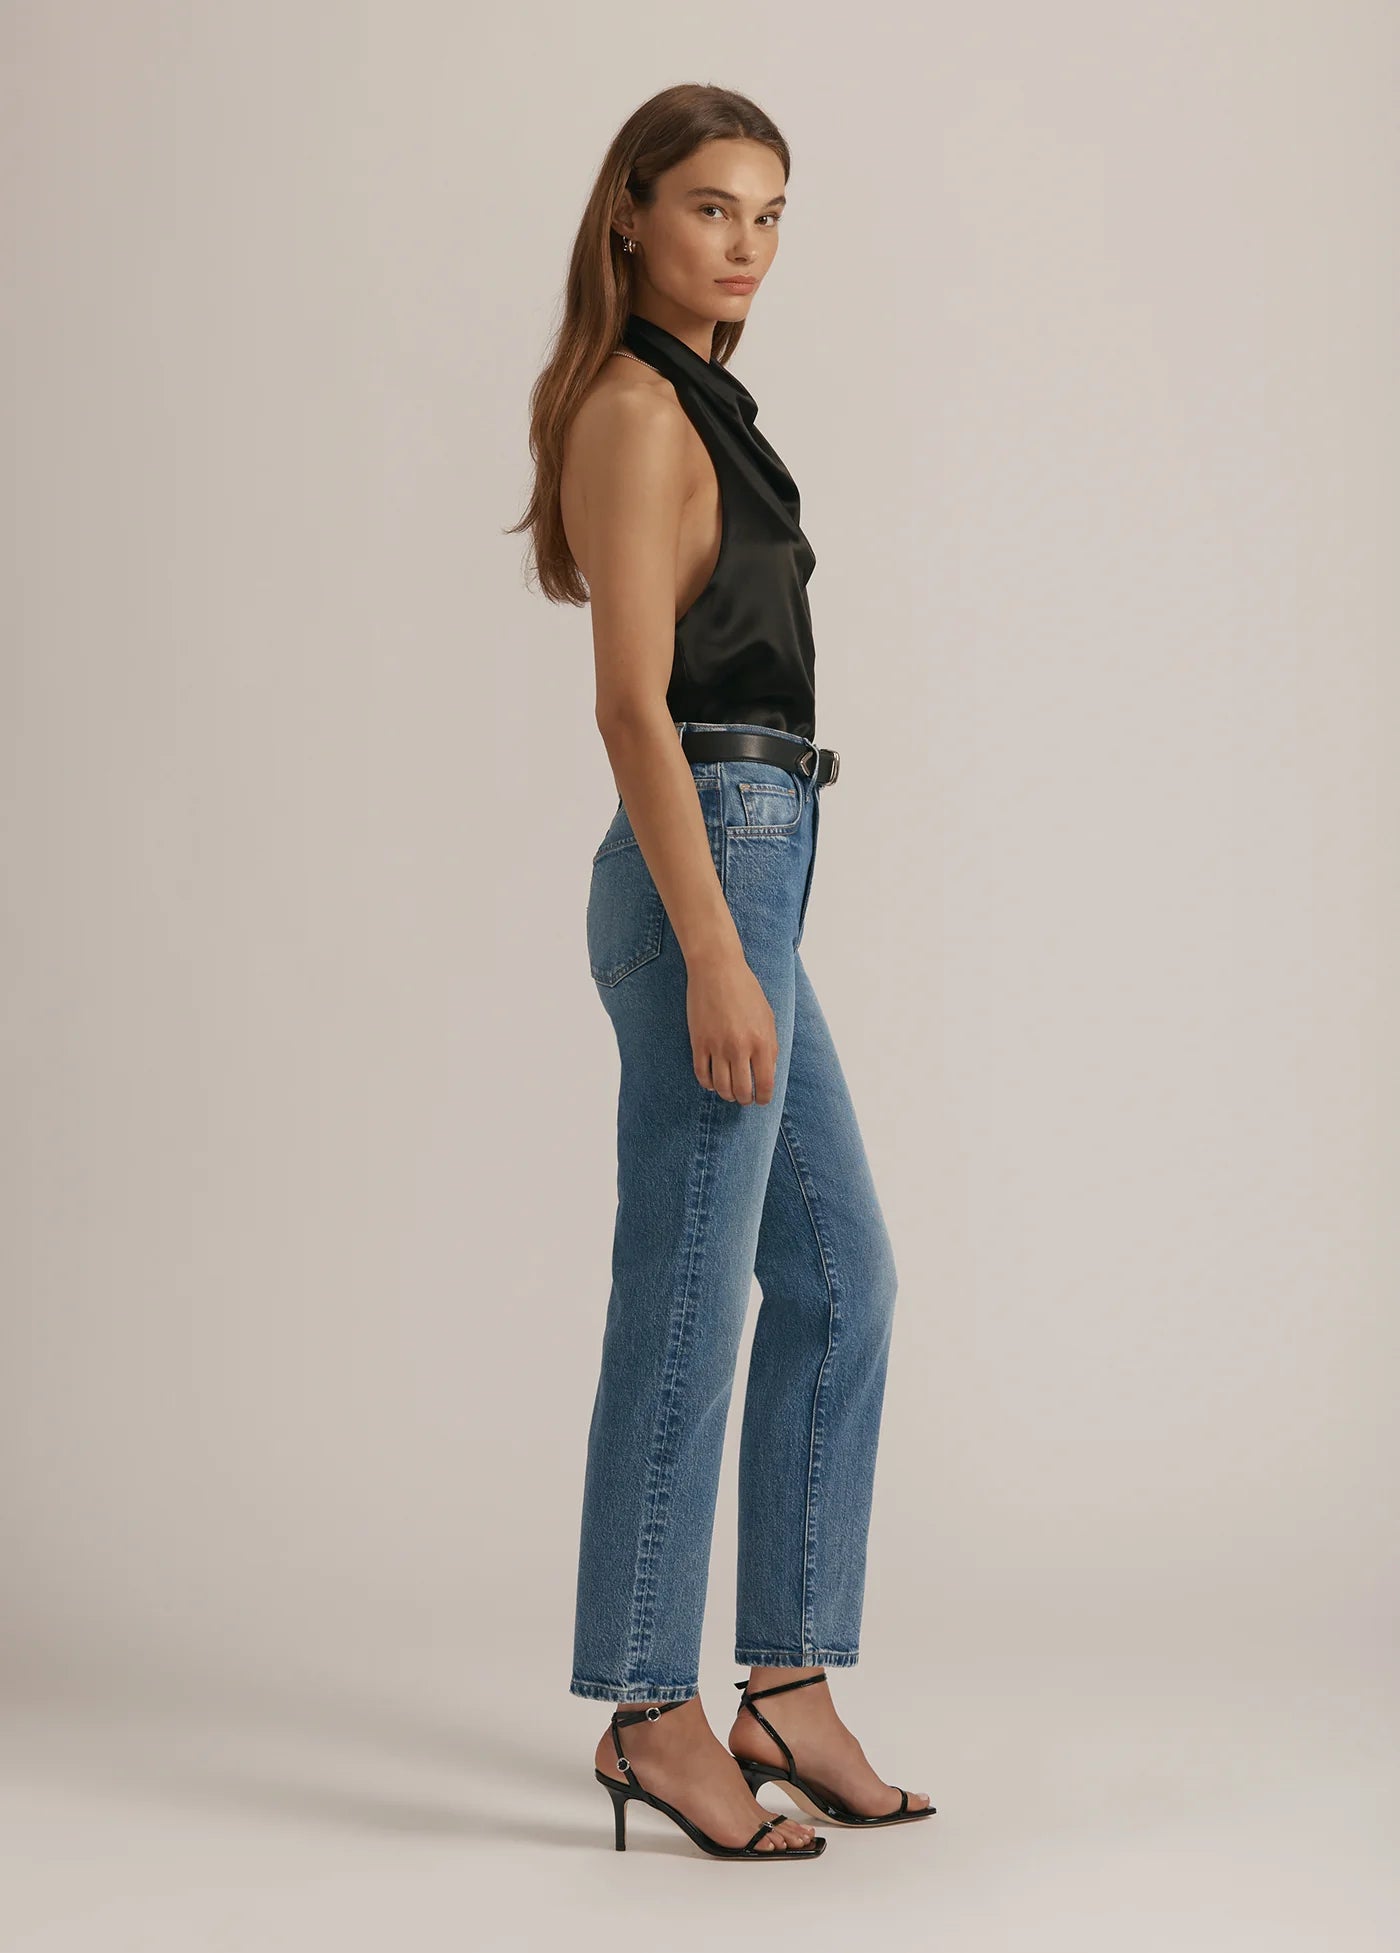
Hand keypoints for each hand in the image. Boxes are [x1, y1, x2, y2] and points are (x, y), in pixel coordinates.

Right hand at [685, 950, 777, 1104]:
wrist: (717, 970)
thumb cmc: (746, 990)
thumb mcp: (768, 1017)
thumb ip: (770, 1046)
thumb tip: (767, 1072)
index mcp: (762, 1042)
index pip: (765, 1084)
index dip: (763, 1098)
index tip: (761, 1100)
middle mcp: (740, 1048)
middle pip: (741, 1091)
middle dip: (744, 1100)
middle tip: (744, 1098)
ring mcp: (717, 1047)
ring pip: (721, 1087)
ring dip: (726, 1094)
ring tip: (729, 1092)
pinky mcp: (698, 1043)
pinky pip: (701, 1075)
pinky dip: (708, 1084)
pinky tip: (713, 1082)